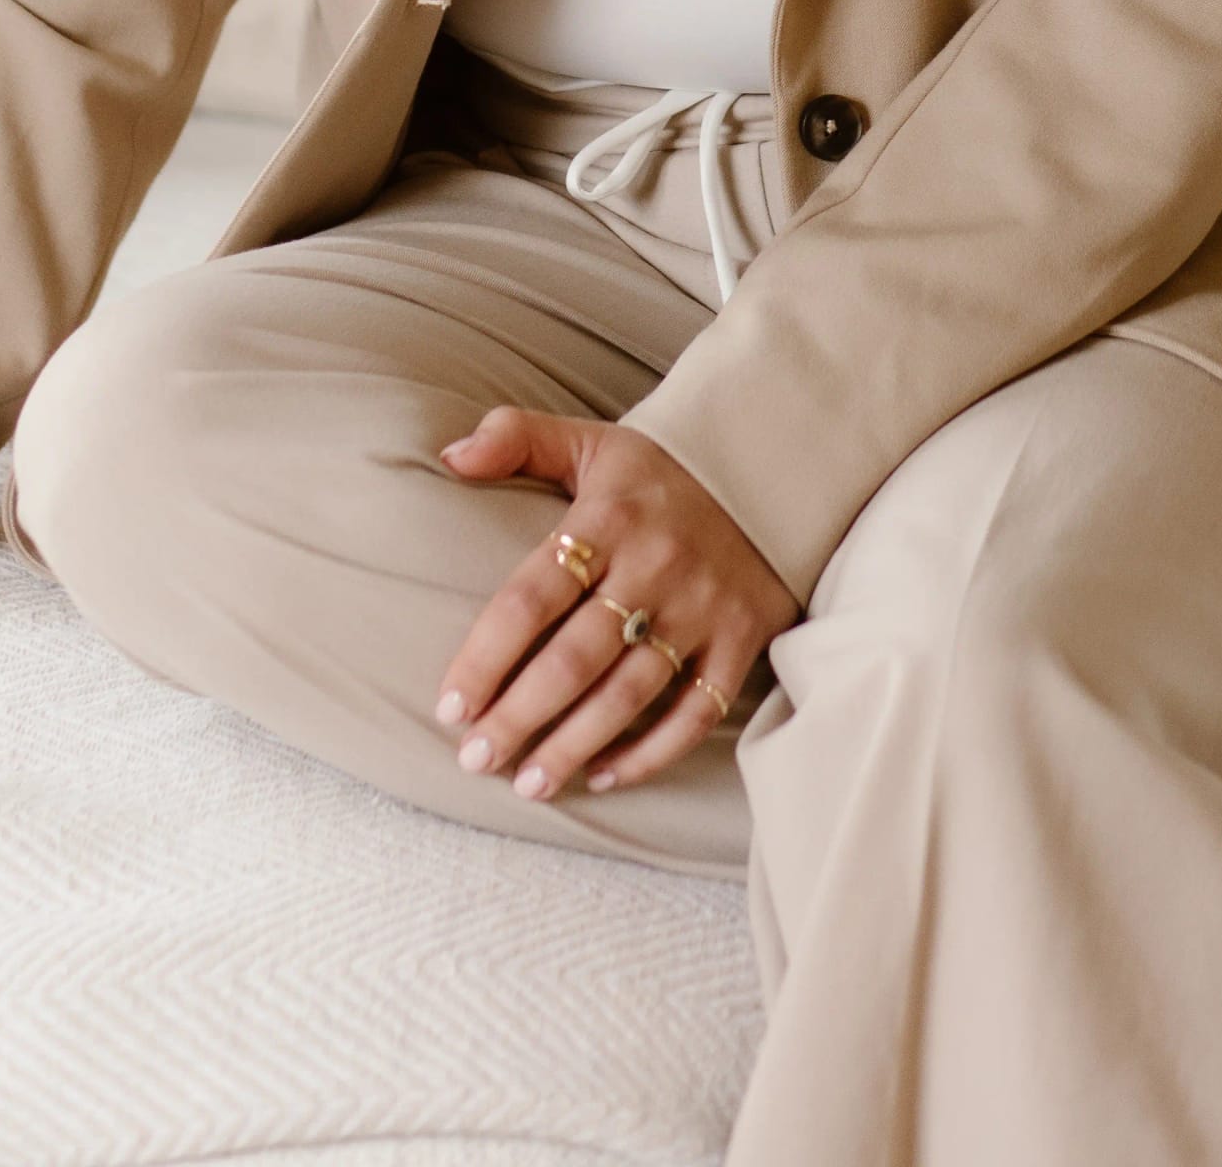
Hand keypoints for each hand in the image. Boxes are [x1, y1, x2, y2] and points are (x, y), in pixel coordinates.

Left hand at [434, 408, 796, 800]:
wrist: (773, 463)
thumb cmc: (660, 469)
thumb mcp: (590, 440)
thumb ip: (517, 437)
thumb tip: (449, 457)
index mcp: (608, 518)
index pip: (532, 596)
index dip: (487, 656)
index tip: (450, 706)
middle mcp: (654, 567)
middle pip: (574, 659)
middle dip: (519, 717)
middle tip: (476, 759)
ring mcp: (702, 608)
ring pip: (628, 694)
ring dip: (574, 746)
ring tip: (530, 784)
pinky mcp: (743, 638)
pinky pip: (696, 710)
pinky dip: (651, 752)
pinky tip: (605, 776)